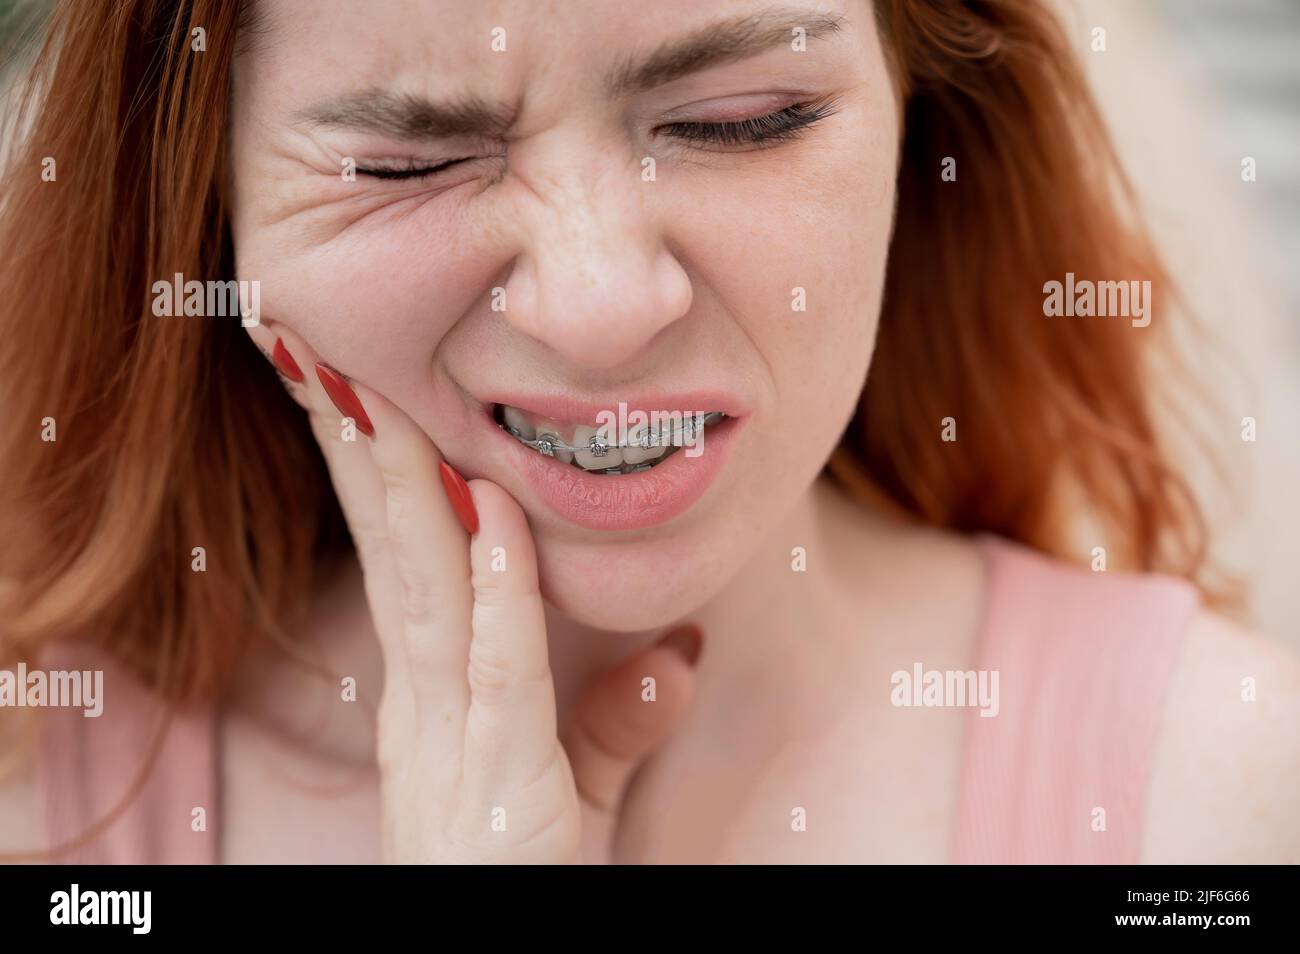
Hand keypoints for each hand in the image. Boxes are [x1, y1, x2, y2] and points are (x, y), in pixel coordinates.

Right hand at [248, 325, 701, 862]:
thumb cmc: (530, 888)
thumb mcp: (573, 797)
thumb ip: (614, 722)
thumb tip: (677, 650)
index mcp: (431, 705)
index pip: (403, 564)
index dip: (376, 474)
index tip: (350, 384)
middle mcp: (425, 712)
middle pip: (395, 555)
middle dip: (360, 447)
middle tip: (315, 344)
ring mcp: (454, 747)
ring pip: (428, 592)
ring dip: (405, 486)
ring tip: (368, 387)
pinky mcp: (501, 788)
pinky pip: (500, 674)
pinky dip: (497, 592)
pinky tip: (494, 516)